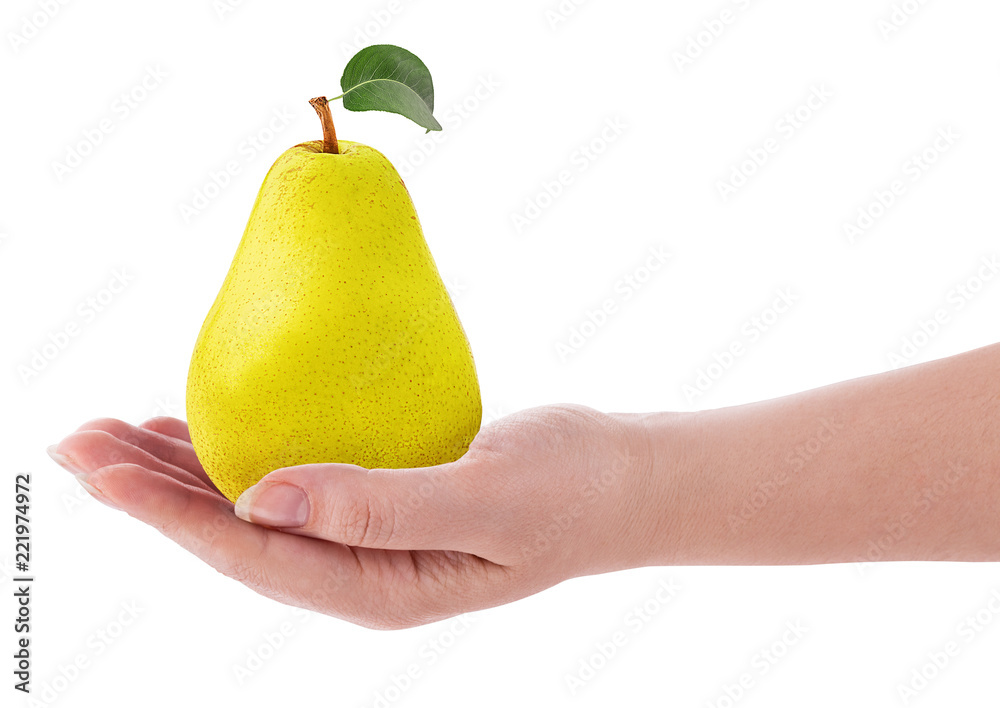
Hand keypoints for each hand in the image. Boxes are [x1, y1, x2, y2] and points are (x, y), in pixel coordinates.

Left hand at [49, 405, 660, 628]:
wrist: (621, 480)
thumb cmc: (569, 490)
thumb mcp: (486, 499)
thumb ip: (381, 506)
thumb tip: (266, 497)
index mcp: (378, 588)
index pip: (254, 553)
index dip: (172, 514)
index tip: (102, 466)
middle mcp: (359, 572)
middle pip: (234, 535)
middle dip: (150, 493)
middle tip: (73, 441)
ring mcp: (366, 539)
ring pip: (252, 509)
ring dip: (180, 474)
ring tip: (111, 434)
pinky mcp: (377, 501)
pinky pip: (290, 481)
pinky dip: (238, 453)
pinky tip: (199, 428)